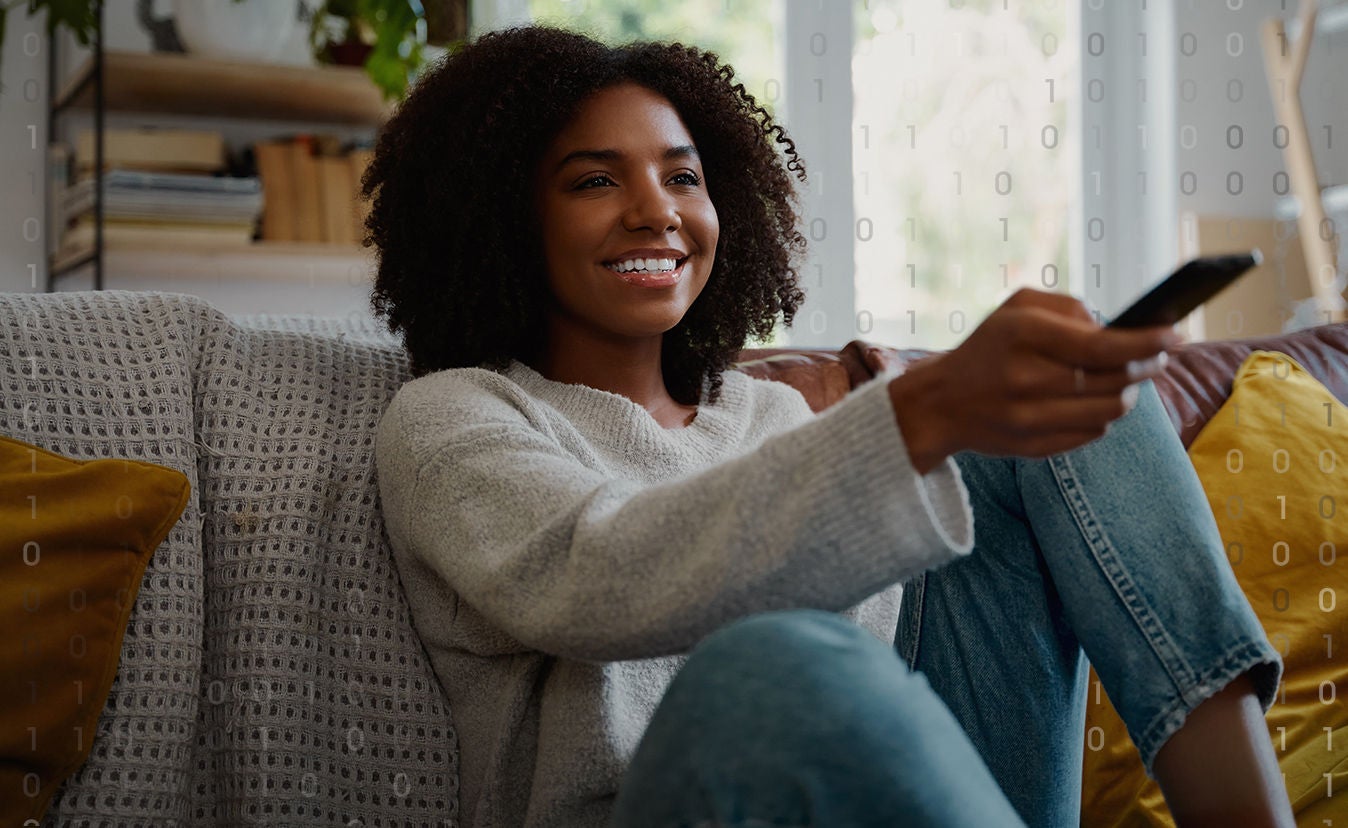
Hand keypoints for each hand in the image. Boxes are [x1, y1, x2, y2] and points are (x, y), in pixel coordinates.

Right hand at [888, 288, 1179, 472]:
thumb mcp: (1016, 308)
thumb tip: (1115, 329)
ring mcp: (1028, 419)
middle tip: (1156, 358)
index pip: (1102, 345)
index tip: (1174, 336)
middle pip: (1115, 380)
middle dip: (1145, 367)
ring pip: (1111, 411)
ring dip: (1128, 394)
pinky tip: (1089, 403)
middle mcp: (1025, 379)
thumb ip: (1068, 307)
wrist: (941, 404)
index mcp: (1022, 335)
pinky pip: (1092, 434)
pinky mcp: (1033, 448)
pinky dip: (1101, 417)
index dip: (1146, 343)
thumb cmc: (988, 348)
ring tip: (1124, 381)